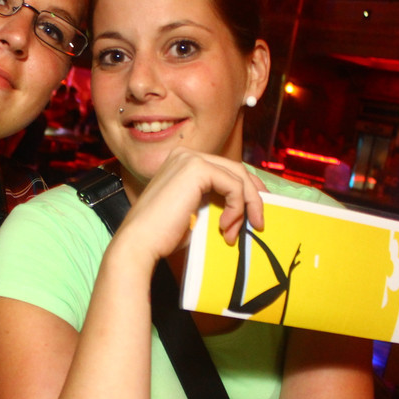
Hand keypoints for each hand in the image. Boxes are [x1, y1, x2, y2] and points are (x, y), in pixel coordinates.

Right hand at [112, 147, 266, 268]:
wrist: (140, 243)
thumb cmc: (162, 235)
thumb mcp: (194, 213)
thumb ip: (213, 202)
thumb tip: (241, 208)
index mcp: (181, 163)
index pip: (224, 169)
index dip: (245, 188)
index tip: (255, 211)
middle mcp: (185, 155)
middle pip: (235, 169)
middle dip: (253, 195)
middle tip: (259, 220)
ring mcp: (190, 158)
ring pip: (238, 177)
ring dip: (245, 206)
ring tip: (235, 232)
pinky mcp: (197, 169)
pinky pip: (233, 186)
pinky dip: (237, 207)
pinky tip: (225, 226)